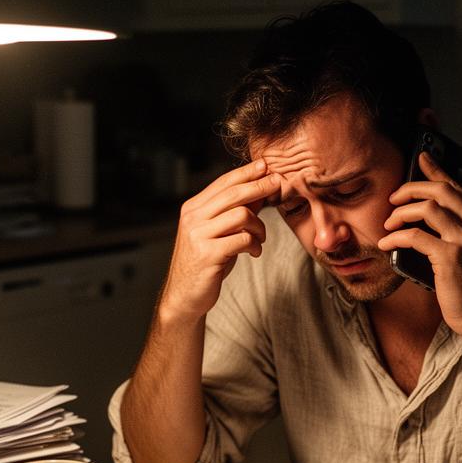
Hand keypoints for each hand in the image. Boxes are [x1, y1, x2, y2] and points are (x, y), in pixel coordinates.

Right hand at [160, 159, 279, 320]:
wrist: (184, 296)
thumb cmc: (204, 264)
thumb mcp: (217, 234)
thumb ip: (234, 213)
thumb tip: (259, 193)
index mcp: (193, 209)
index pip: (223, 183)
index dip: (246, 173)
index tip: (265, 166)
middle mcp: (193, 218)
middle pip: (233, 194)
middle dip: (259, 187)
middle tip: (277, 184)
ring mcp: (198, 236)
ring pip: (241, 215)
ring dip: (259, 226)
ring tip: (261, 238)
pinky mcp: (208, 255)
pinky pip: (242, 240)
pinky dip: (254, 244)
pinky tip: (255, 252)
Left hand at [378, 151, 461, 354]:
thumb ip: (454, 230)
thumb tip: (423, 214)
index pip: (456, 186)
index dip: (436, 169)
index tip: (420, 157)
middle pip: (440, 190)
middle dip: (411, 188)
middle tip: (393, 199)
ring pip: (428, 207)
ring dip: (401, 212)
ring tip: (388, 224)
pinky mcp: (450, 258)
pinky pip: (416, 236)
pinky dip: (396, 237)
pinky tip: (387, 244)